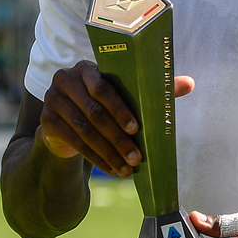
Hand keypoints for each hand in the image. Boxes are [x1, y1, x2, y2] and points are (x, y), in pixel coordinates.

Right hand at [39, 60, 193, 176]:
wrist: (65, 120)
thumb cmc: (102, 103)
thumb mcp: (124, 94)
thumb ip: (152, 88)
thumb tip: (190, 83)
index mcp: (86, 68)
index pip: (103, 87)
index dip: (120, 109)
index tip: (137, 128)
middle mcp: (65, 80)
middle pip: (94, 113)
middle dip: (118, 138)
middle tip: (137, 157)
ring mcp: (53, 100)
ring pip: (85, 131)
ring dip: (109, 153)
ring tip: (128, 167)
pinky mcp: (47, 122)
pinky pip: (75, 143)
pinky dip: (96, 159)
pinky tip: (112, 170)